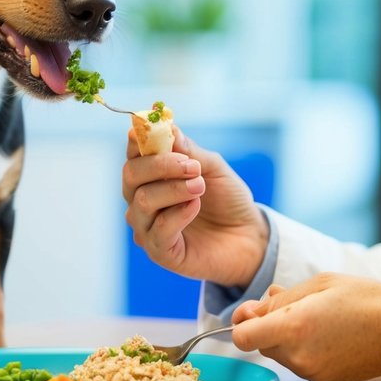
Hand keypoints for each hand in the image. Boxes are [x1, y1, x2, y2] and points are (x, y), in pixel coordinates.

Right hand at [122, 125, 268, 287]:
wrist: (248, 235)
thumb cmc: (227, 199)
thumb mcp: (213, 168)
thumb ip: (190, 151)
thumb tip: (169, 128)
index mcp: (151, 176)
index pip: (134, 154)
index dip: (140, 140)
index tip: (159, 130)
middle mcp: (142, 200)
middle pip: (131, 175)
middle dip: (161, 165)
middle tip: (193, 166)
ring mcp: (148, 227)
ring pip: (143, 201)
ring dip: (174, 189)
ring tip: (200, 186)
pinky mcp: (160, 252)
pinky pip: (158, 230)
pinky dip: (178, 214)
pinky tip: (195, 206)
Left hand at [230, 274, 380, 380]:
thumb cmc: (367, 299)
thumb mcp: (321, 283)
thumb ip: (281, 298)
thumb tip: (252, 309)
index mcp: (293, 326)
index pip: (241, 337)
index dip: (242, 324)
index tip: (255, 312)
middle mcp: (297, 355)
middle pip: (260, 344)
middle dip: (268, 325)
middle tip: (296, 304)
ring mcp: (310, 371)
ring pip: (279, 353)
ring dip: (287, 337)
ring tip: (318, 317)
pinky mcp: (322, 380)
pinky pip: (299, 362)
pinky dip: (304, 349)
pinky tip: (328, 334)